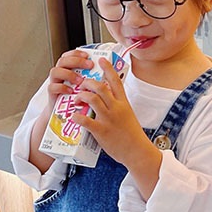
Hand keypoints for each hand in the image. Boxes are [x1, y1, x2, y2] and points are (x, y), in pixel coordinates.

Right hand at [28, 48, 93, 172]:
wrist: (68, 119)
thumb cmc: (83, 102)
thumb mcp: (90, 89)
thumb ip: (96, 80)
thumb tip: (113, 72)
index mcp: (72, 70)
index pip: (72, 55)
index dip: (78, 53)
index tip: (89, 55)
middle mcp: (62, 74)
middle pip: (64, 60)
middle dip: (76, 61)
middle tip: (88, 66)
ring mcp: (56, 83)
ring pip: (55, 71)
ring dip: (68, 74)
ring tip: (79, 81)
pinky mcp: (52, 95)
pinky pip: (53, 87)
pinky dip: (61, 88)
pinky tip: (71, 92)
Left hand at [72, 59, 161, 183]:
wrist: (137, 151)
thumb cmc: (132, 134)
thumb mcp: (128, 115)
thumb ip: (117, 105)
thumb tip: (107, 98)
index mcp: (123, 103)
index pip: (116, 81)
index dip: (108, 69)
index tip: (101, 60)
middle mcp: (116, 108)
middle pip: (100, 87)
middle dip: (88, 83)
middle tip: (82, 84)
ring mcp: (108, 119)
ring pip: (92, 99)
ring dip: (81, 96)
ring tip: (77, 99)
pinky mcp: (101, 131)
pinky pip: (86, 120)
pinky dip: (77, 117)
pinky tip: (74, 116)